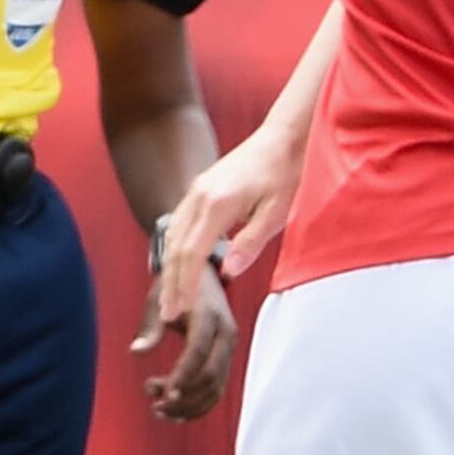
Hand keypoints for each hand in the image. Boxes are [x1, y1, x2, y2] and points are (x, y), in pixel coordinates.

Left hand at [140, 260, 237, 421]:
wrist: (202, 274)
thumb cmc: (176, 285)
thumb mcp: (159, 300)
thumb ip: (150, 327)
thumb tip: (136, 352)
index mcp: (210, 317)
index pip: (198, 352)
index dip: (181, 376)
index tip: (162, 394)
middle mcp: (226, 334)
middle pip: (211, 376)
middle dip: (183, 396)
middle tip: (154, 404)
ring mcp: (229, 349)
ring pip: (216, 388)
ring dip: (189, 406)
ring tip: (159, 410)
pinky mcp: (226, 358)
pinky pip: (217, 388)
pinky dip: (198, 405)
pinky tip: (176, 413)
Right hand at [147, 135, 299, 337]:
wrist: (282, 139)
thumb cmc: (284, 175)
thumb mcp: (276, 213)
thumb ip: (250, 243)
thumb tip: (227, 272)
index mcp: (217, 204)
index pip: (193, 254)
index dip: (186, 285)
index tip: (182, 311)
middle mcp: (199, 196)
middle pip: (176, 248)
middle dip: (172, 284)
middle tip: (169, 315)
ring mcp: (195, 191)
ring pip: (173, 236)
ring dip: (170, 268)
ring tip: (170, 297)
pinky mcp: (199, 189)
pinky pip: (178, 224)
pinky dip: (174, 249)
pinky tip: (177, 266)